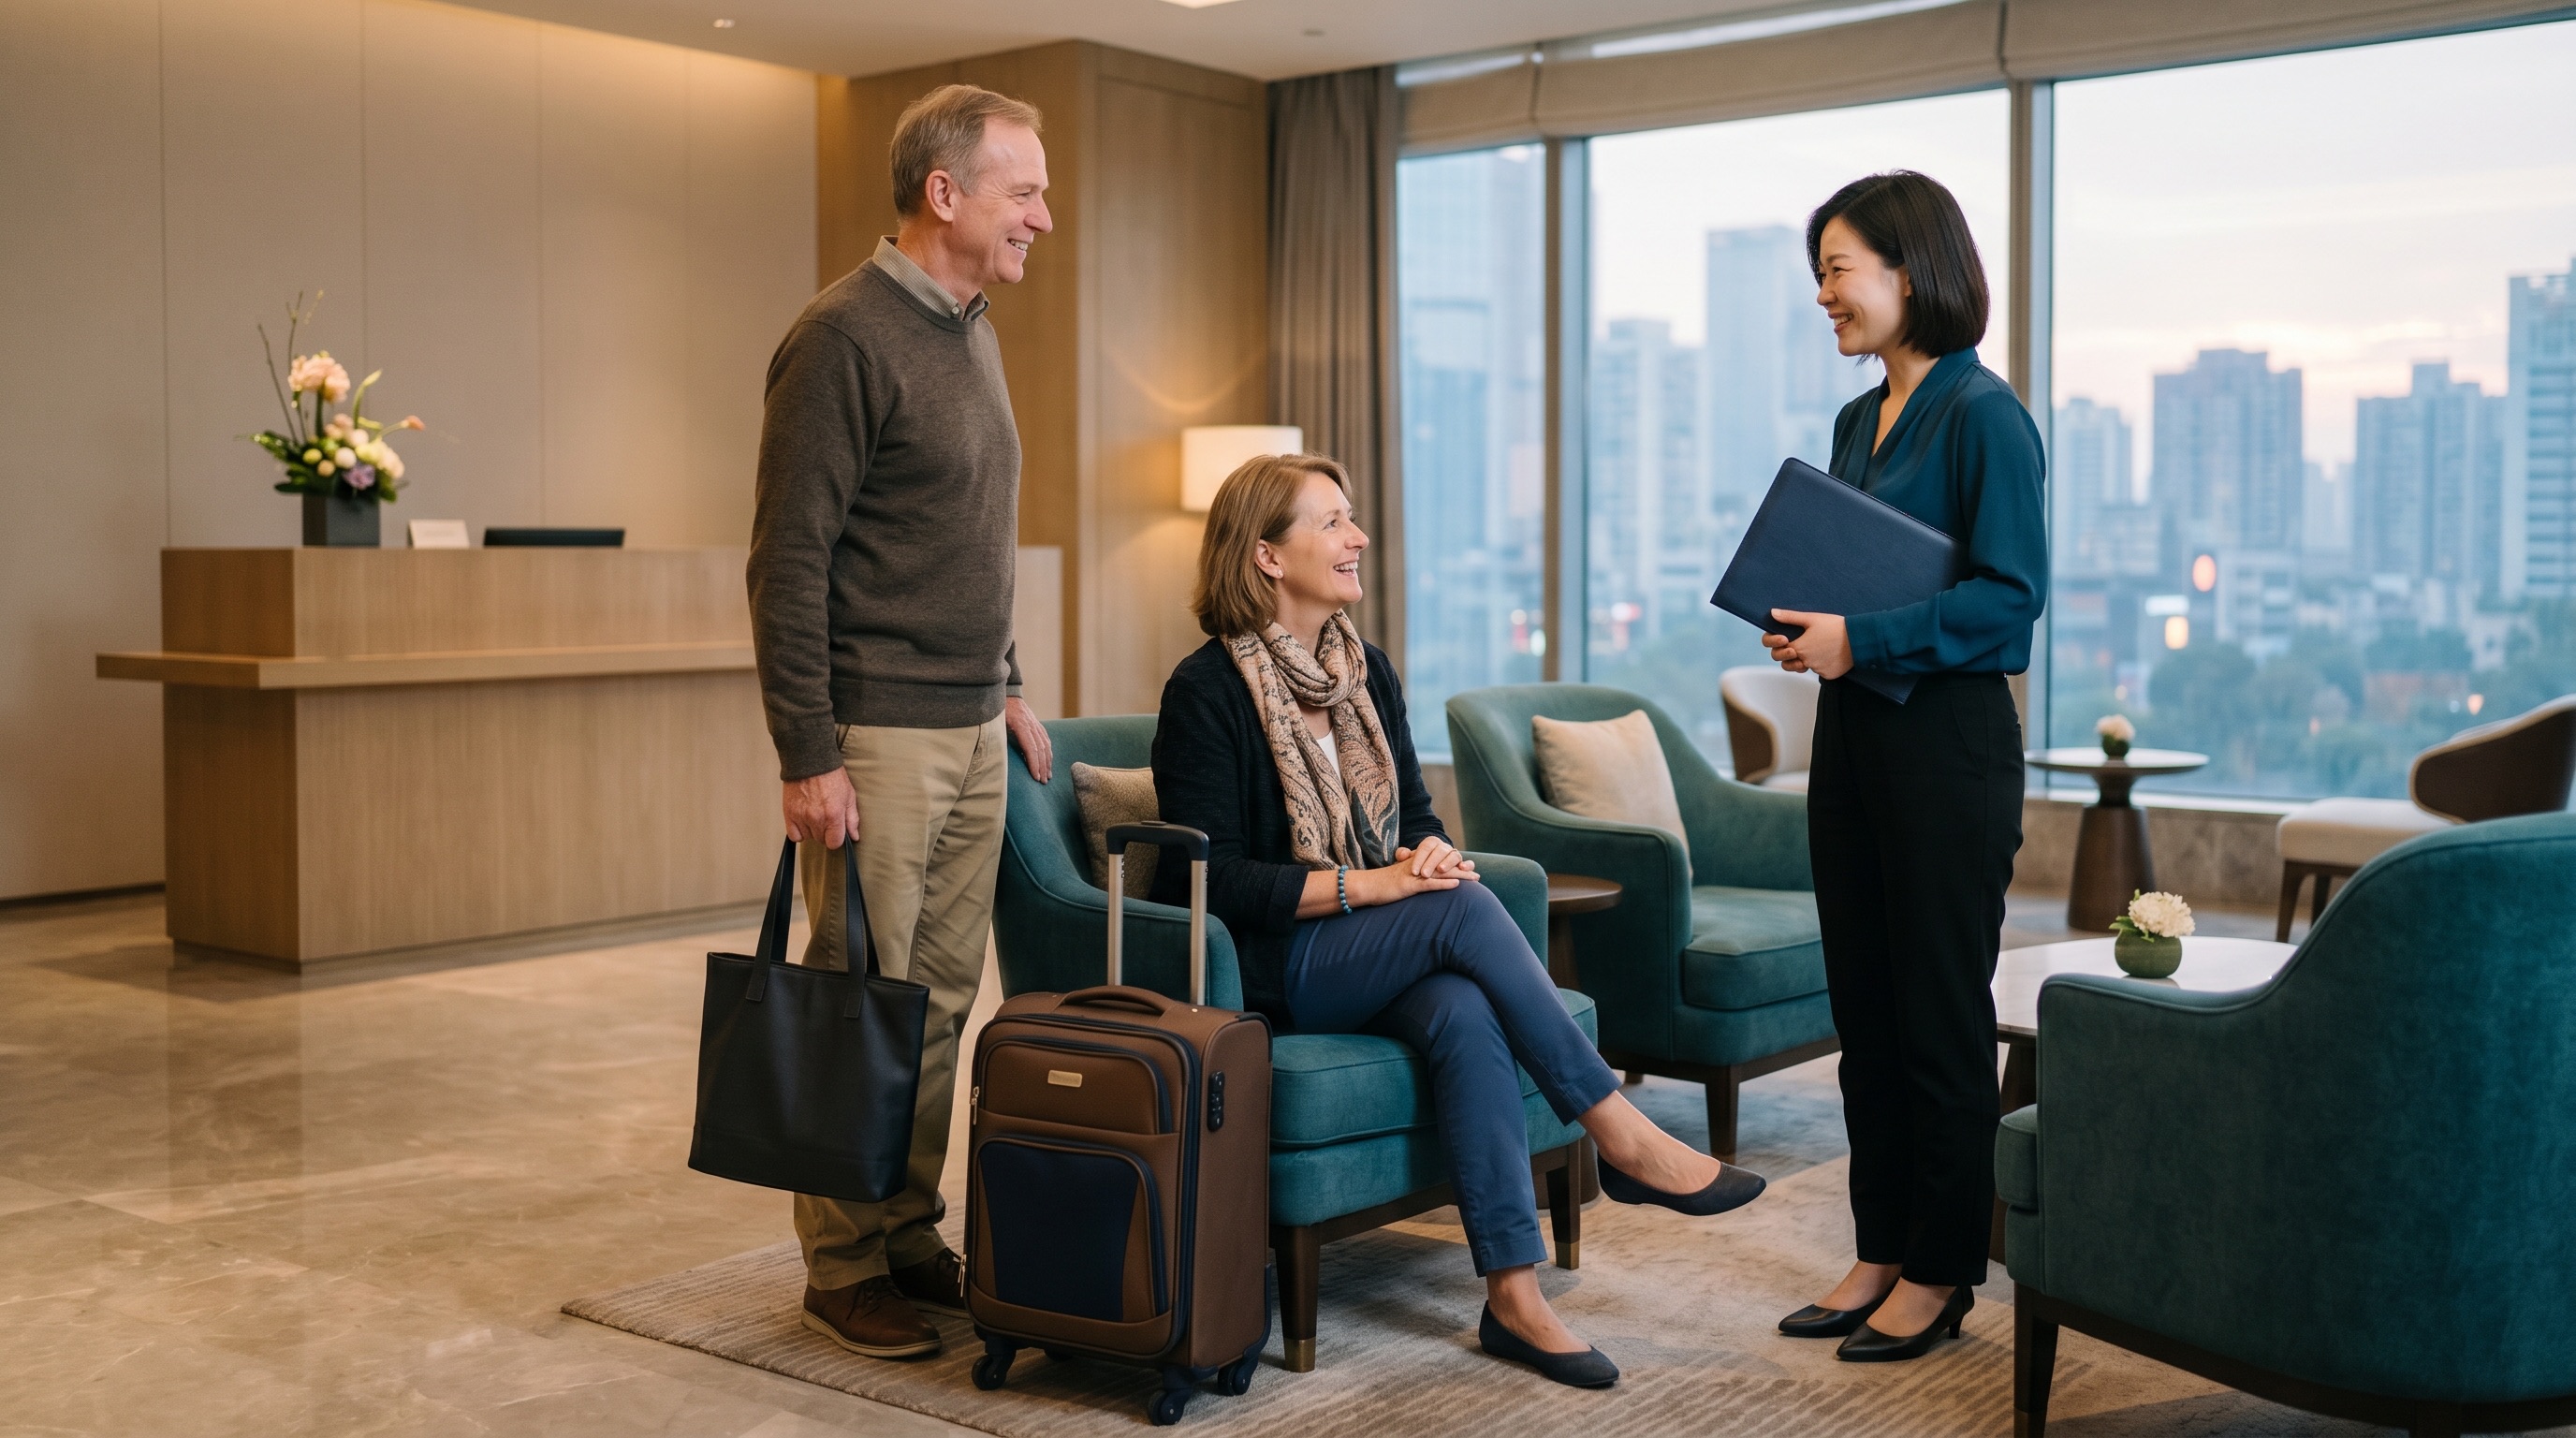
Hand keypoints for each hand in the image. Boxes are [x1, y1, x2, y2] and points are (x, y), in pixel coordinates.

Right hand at [783, 766, 859, 846]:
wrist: (810, 761)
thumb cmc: (832, 776)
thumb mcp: (849, 796)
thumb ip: (852, 819)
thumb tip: (854, 837)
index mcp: (833, 815)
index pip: (834, 843)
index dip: (837, 838)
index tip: (836, 830)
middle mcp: (816, 818)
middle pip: (821, 840)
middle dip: (825, 832)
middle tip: (826, 817)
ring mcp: (801, 816)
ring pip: (808, 837)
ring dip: (812, 830)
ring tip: (814, 814)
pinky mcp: (789, 813)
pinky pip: (794, 835)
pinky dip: (799, 831)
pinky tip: (804, 822)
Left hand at [1003, 695, 1052, 783]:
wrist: (1005, 692)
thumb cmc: (996, 709)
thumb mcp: (994, 722)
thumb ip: (997, 737)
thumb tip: (995, 756)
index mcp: (1020, 724)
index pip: (1031, 748)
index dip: (1034, 764)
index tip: (1035, 777)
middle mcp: (1031, 724)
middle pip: (1040, 749)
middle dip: (1042, 767)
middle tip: (1043, 782)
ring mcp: (1035, 724)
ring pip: (1045, 745)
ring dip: (1047, 762)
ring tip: (1047, 776)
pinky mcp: (1037, 724)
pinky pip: (1046, 740)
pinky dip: (1048, 753)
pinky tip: (1048, 762)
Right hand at [1351, 849, 1465, 906]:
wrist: (1364, 886)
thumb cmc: (1379, 886)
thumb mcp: (1397, 880)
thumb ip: (1409, 879)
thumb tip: (1420, 883)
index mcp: (1414, 865)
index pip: (1438, 862)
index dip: (1453, 865)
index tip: (1468, 868)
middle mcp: (1416, 867)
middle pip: (1443, 866)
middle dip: (1461, 869)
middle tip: (1477, 872)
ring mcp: (1412, 875)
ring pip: (1440, 873)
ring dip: (1459, 875)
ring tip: (1475, 878)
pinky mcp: (1408, 885)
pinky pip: (1429, 884)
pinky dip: (1443, 883)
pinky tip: (1456, 884)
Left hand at [1398, 837, 1479, 882]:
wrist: (1431, 872)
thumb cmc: (1419, 866)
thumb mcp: (1408, 860)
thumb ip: (1403, 855)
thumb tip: (1401, 854)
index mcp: (1431, 843)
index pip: (1426, 847)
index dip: (1419, 858)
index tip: (1413, 871)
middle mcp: (1445, 847)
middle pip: (1439, 851)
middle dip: (1431, 863)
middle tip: (1424, 874)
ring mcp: (1455, 855)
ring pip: (1454, 855)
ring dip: (1448, 863)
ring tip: (1441, 870)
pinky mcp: (1464, 865)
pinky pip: (1469, 863)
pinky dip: (1467, 865)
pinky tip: (1463, 869)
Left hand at [1765, 608, 1853, 679]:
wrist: (1859, 638)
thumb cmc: (1836, 626)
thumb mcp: (1811, 618)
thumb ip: (1790, 617)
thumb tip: (1772, 613)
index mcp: (1799, 648)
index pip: (1779, 651)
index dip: (1781, 645)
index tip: (1787, 638)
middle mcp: (1806, 662)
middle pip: (1788, 663)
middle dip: (1790, 656)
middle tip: (1801, 645)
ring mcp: (1817, 669)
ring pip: (1805, 667)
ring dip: (1805, 660)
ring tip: (1817, 647)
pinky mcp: (1828, 674)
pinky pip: (1820, 671)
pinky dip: (1822, 664)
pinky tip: (1829, 653)